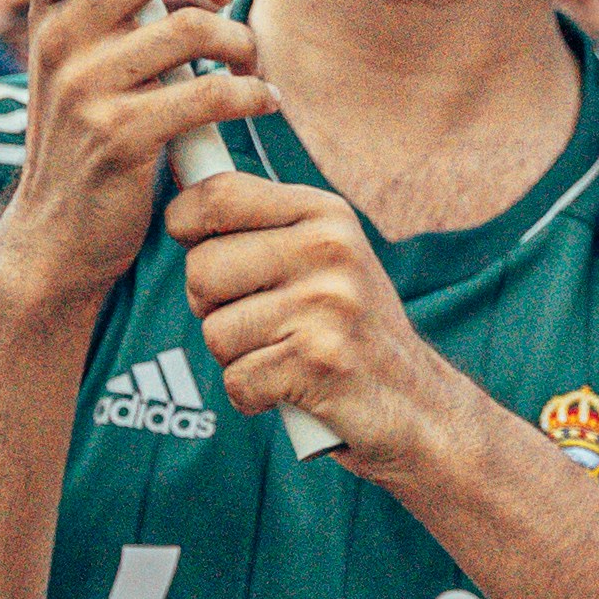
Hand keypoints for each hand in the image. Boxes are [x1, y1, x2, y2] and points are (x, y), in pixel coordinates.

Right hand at [0, 0, 277, 319]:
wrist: (59, 235)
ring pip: (194, 28)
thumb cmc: (86, 140)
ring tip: (248, 65)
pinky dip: (251, 94)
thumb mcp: (74, 66)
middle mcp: (60, 42)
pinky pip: (211, 93)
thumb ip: (102, 9)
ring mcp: (87, 89)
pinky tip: (260, 102)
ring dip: (241, 42)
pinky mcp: (123, 137)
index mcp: (48, 16)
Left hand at [165, 171, 452, 477]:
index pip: (219, 195)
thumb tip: (180, 203)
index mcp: (325, 215)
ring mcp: (328, 305)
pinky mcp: (320, 362)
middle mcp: (329, 250)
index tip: (190, 239)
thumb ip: (264, 228)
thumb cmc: (352, 329)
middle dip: (209, 306)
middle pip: (202, 269)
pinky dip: (252, 396)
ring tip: (282, 354)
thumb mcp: (325, 258)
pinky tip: (289, 388)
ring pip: (215, 332)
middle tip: (254, 320)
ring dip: (236, 357)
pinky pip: (236, 380)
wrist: (418, 403)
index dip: (184, 219)